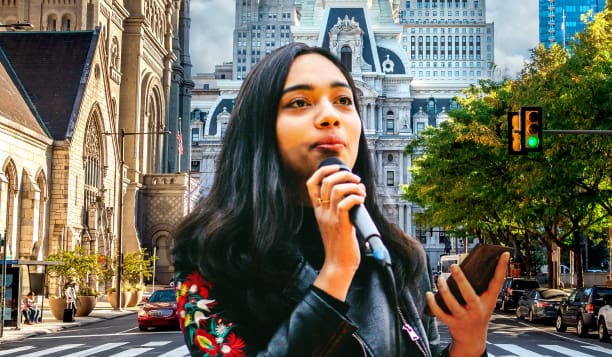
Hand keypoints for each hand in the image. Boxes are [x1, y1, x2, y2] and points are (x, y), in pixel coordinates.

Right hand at [306, 163, 365, 300]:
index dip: (323, 171)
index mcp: (318, 211)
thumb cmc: (340, 246)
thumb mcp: (334, 224)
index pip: (312, 184)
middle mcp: (322, 212)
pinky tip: (362, 200)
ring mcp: (331, 218)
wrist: (338, 265)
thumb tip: (356, 192)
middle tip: (356, 179)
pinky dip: (356, 197)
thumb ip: (340, 208)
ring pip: (337, 190)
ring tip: (361, 191)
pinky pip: (346, 203)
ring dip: (353, 185)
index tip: (336, 168)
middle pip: (327, 182)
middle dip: (344, 174)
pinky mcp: (342, 225)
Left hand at [426, 252, 509, 356]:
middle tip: (453, 266)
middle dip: (461, 280)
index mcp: (489, 301)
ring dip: (444, 290)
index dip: (502, 268)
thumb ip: (479, 286)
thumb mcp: (484, 301)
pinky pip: (440, 313)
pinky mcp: (452, 324)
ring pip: (452, 304)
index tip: (504, 253)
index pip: (497, 282)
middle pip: (469, 294)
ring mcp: (465, 318)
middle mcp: (478, 310)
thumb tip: (466, 263)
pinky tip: (429, 293)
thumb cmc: (477, 313)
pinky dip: (433, 303)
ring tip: (439, 278)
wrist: (473, 339)